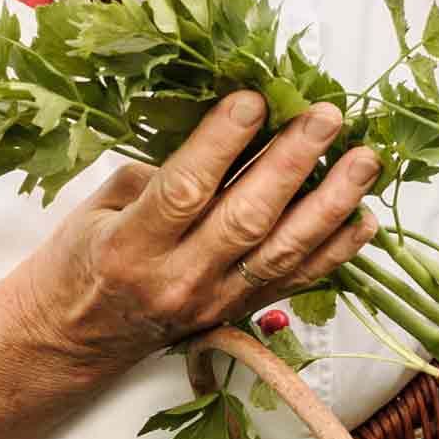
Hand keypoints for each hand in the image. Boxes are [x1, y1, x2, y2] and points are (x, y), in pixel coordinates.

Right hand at [14, 92, 379, 378]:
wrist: (74, 340)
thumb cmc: (81, 261)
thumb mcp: (96, 209)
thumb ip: (155, 175)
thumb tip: (222, 135)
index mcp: (130, 247)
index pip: (184, 190)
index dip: (222, 143)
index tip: (253, 98)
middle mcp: (177, 280)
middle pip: (247, 218)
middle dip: (293, 162)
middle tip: (326, 117)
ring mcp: (213, 303)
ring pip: (283, 252)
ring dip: (331, 203)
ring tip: (364, 160)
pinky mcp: (236, 315)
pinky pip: (295, 282)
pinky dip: (336, 251)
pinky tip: (364, 218)